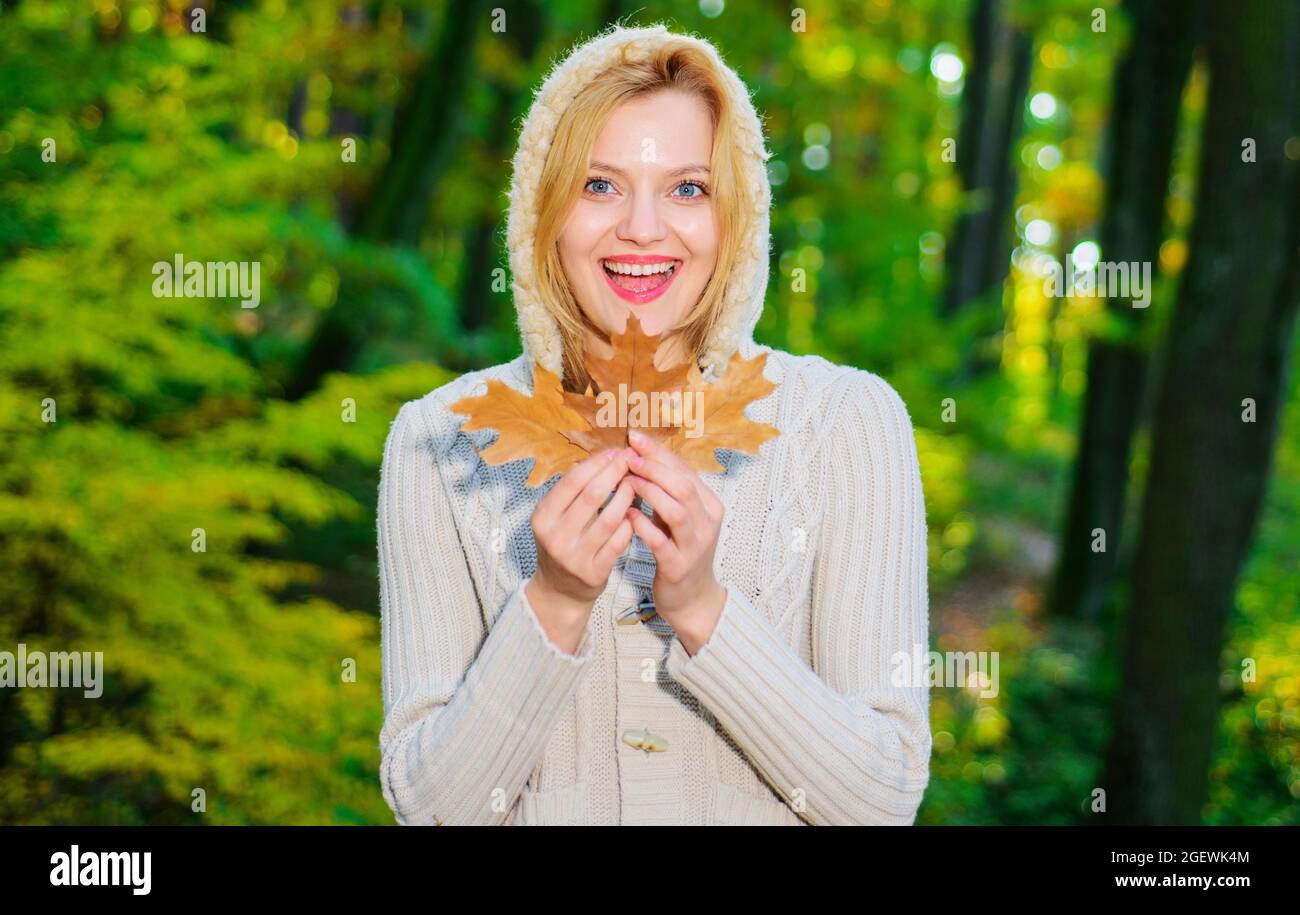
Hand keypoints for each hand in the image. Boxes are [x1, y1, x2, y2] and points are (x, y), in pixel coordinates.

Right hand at [527, 447, 636, 651]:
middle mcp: (555, 537)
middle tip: (631, 461)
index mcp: (543, 517)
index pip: (573, 481)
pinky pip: (619, 541)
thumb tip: (602, 457)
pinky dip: (630, 524)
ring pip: (610, 518)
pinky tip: (635, 513)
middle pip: (592, 495)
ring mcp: (575, 557)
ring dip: (627, 497)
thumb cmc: (562, 543)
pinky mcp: (594, 572)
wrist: (559, 591)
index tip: (615, 452)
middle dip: (615, 473)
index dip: (597, 463)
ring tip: (636, 484)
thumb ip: (571, 492)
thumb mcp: (554, 518)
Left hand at [623, 428, 726, 654]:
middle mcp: (708, 522)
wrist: (691, 598)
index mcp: (709, 505)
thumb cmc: (680, 551)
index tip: (635, 437)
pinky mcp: (679, 566)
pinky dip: (643, 525)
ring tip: (627, 480)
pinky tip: (627, 514)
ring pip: (677, 510)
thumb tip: (638, 454)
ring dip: (650, 492)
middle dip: (654, 467)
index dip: (660, 452)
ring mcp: (696, 545)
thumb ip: (665, 490)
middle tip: (628, 455)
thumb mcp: (677, 517)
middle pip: (684, 485)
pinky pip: (661, 542)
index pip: (685, 470)